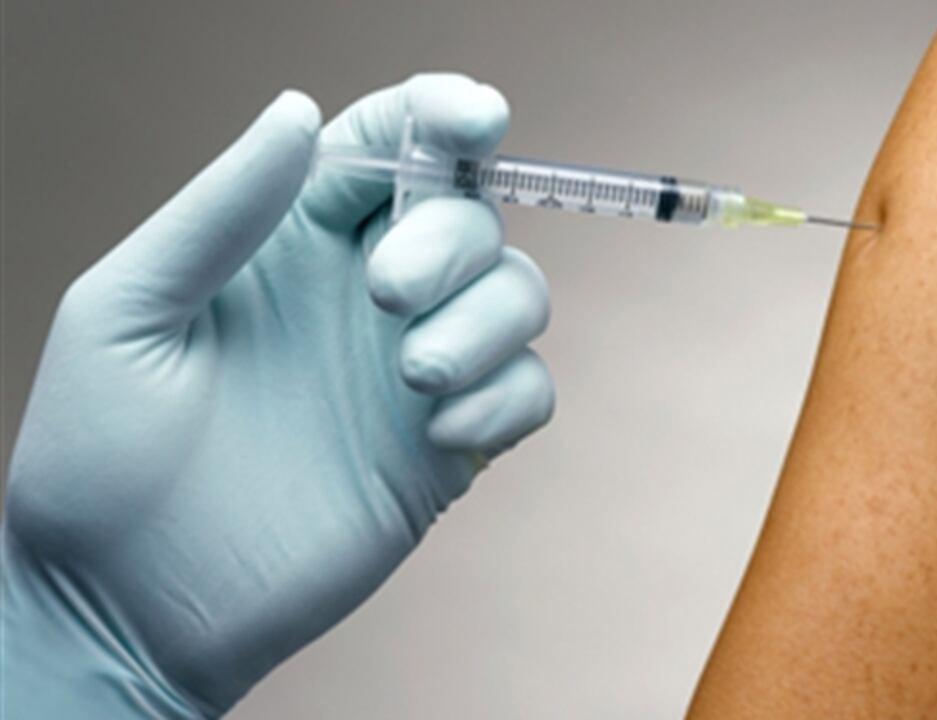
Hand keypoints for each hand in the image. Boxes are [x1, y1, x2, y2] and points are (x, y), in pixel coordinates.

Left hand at [2, 74, 553, 717]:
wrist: (130, 606)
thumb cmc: (101, 456)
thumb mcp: (127, 310)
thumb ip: (220, 210)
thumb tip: (299, 108)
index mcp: (290, 240)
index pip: (390, 144)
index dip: (444, 113)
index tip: (473, 121)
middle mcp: (364, 295)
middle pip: (470, 216)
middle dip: (451, 241)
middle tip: (386, 297)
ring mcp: (412, 371)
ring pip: (518, 295)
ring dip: (487, 319)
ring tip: (414, 377)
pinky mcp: (446, 449)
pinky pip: (527, 392)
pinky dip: (507, 396)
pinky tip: (440, 433)